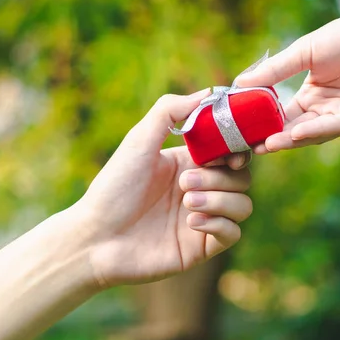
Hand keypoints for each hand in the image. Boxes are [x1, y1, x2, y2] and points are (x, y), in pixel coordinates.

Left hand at [73, 90, 252, 287]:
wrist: (95, 238)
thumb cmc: (114, 187)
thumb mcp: (139, 140)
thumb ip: (170, 111)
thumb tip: (209, 92)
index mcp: (190, 163)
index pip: (232, 152)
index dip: (237, 150)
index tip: (230, 154)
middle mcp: (201, 189)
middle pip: (242, 178)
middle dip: (219, 178)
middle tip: (185, 182)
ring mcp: (204, 218)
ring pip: (243, 205)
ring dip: (219, 200)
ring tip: (186, 203)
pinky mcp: (202, 246)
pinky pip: (233, 233)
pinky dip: (218, 225)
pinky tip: (190, 223)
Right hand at [235, 5, 339, 151]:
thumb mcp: (302, 53)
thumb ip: (274, 71)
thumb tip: (238, 84)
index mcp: (311, 97)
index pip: (283, 116)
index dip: (264, 124)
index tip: (242, 130)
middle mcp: (327, 111)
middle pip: (296, 130)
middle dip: (275, 138)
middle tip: (252, 146)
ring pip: (315, 133)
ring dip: (292, 139)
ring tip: (268, 144)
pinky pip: (337, 127)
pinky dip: (316, 130)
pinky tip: (296, 133)